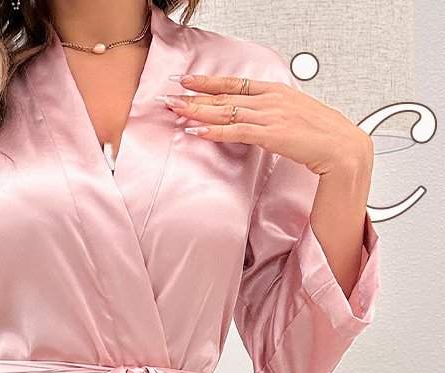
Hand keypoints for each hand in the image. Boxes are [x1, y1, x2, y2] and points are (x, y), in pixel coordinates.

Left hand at [160, 72, 373, 178]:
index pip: (236, 84)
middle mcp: (272, 100)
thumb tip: (261, 121)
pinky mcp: (272, 134)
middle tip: (171, 96)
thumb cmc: (324, 137)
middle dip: (195, 96)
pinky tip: (198, 131)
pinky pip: (237, 131)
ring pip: (226, 111)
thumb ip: (276, 117)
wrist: (344, 149)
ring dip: (198, 111)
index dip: (210, 83)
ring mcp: (271, 116)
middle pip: (226, 96)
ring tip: (176, 111)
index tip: (189, 81)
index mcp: (277, 92)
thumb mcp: (297, 118)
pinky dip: (215, 130)